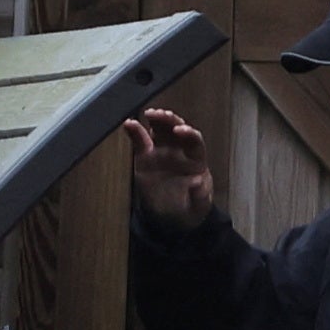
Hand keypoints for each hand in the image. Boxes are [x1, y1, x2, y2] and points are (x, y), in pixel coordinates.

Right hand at [123, 108, 212, 230]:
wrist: (173, 216)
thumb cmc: (190, 206)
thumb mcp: (199, 205)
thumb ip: (200, 195)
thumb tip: (197, 183)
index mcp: (195, 159)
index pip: (194, 140)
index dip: (188, 133)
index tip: (179, 130)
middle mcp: (179, 150)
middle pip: (176, 128)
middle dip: (169, 120)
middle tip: (160, 115)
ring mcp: (162, 151)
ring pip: (160, 128)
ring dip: (156, 119)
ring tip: (149, 114)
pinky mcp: (146, 156)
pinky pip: (140, 140)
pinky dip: (135, 131)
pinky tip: (129, 124)